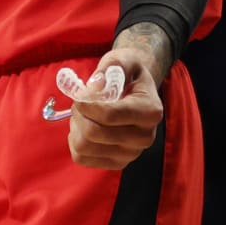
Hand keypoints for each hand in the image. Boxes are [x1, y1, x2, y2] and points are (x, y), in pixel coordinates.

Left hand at [60, 47, 161, 169]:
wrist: (136, 93)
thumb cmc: (128, 75)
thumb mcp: (124, 60)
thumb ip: (113, 65)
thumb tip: (96, 84)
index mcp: (150, 111)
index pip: (110, 115)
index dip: (86, 103)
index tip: (80, 94)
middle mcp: (145, 138)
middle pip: (94, 133)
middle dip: (79, 113)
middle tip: (80, 101)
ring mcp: (131, 154)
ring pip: (84, 147)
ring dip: (76, 126)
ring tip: (83, 113)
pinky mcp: (116, 164)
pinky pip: (81, 158)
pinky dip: (75, 140)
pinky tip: (84, 127)